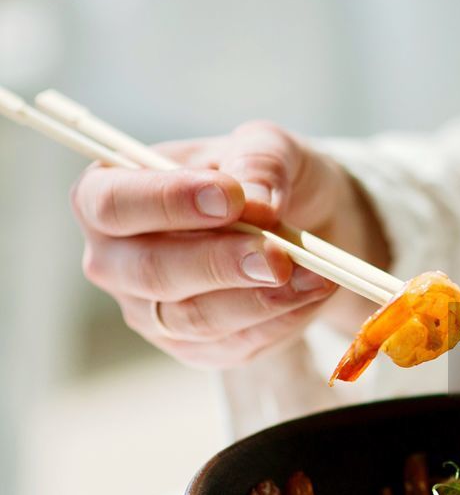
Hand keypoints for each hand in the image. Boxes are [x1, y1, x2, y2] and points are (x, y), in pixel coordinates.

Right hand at [71, 121, 387, 367]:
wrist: (305, 223)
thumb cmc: (265, 177)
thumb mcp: (269, 147)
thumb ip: (258, 161)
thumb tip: (256, 201)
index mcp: (109, 194)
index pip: (113, 204)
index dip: (168, 202)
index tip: (231, 198)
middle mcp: (116, 259)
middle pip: (151, 271)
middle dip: (220, 264)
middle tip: (278, 255)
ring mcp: (151, 311)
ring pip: (196, 318)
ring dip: (262, 299)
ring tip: (316, 274)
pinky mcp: (195, 347)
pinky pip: (233, 345)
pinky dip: (280, 320)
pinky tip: (312, 293)